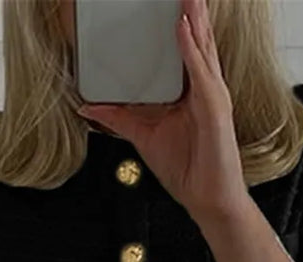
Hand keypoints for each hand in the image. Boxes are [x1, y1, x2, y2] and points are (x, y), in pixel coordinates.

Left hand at [74, 0, 246, 222]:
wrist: (208, 201)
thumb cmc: (188, 170)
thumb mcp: (143, 136)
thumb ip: (119, 117)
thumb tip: (89, 106)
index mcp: (192, 91)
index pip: (186, 48)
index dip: (180, 21)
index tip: (169, 1)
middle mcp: (205, 88)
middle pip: (197, 39)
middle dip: (190, 9)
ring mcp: (212, 96)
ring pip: (202, 46)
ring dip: (193, 17)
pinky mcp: (214, 108)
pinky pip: (200, 72)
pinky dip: (190, 48)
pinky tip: (182, 27)